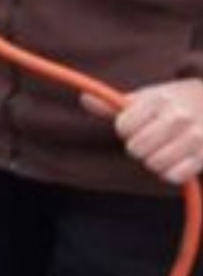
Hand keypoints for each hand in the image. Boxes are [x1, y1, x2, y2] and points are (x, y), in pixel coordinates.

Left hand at [82, 79, 202, 185]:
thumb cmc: (169, 105)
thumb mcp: (143, 99)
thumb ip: (112, 105)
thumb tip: (84, 98)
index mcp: (159, 100)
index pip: (124, 127)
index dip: (125, 129)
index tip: (137, 125)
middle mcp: (179, 117)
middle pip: (136, 149)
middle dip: (139, 147)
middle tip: (151, 139)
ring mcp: (196, 136)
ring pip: (155, 164)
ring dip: (154, 161)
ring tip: (164, 148)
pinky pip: (174, 176)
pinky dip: (171, 173)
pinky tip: (177, 160)